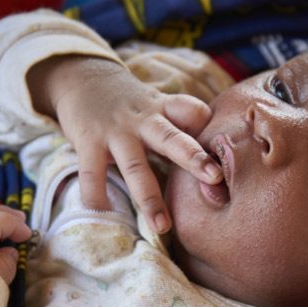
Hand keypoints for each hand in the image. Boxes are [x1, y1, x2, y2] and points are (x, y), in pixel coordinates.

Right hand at [28, 55, 222, 233]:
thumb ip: (180, 132)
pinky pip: (93, 174)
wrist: (83, 79)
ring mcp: (115, 131)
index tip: (224, 151)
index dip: (209, 128)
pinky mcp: (88, 142)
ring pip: (135, 167)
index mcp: (165, 109)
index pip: (194, 112)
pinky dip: (97, 195)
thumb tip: (213, 171)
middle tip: (215, 178)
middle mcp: (144, 119)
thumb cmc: (130, 105)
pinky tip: (105, 212)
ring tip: (162, 226)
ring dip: (150, 198)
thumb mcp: (158, 108)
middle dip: (193, 157)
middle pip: (171, 138)